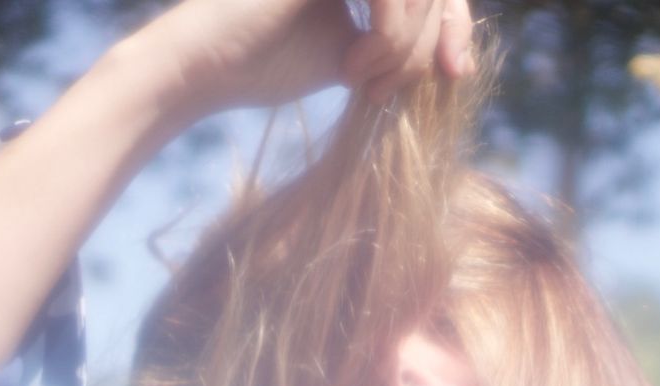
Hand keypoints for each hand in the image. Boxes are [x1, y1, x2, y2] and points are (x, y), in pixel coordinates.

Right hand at [146, 0, 474, 114]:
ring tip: (366, 83)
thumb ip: (396, 46)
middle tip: (401, 87)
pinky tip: (353, 71)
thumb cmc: (263, 67)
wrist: (204, 68)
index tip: (454, 73)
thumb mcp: (351, 57)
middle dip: (437, 38)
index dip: (455, 24)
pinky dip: (388, 38)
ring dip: (405, 48)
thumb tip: (453, 58)